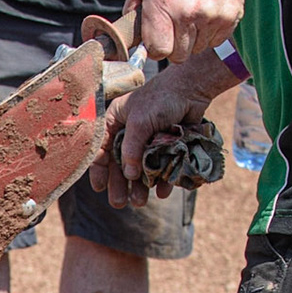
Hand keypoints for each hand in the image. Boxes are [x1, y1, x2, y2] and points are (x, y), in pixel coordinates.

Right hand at [88, 73, 212, 208]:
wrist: (192, 89)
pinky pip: (161, 168)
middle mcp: (128, 133)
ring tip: (140, 202)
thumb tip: (129, 174)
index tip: (100, 187)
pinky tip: (162, 192)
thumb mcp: (139, 122)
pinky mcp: (165, 146)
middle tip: (119, 203)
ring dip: (139, 187)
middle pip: (119, 164)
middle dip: (120, 185)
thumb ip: (131, 148)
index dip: (99, 170)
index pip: (101, 150)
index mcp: (115, 123)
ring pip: (140, 170)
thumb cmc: (161, 98)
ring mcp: (147, 141)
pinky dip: (162, 180)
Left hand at [126, 0, 244, 62]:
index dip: (155, 48)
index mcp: (161, 3)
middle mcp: (187, 12)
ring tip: (192, 15)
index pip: (158, 51)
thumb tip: (127, 35)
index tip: (157, 38)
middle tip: (174, 26)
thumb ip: (132, 6)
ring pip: (197, 49)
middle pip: (178, 55)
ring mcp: (211, 15)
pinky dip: (209, 33)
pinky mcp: (230, 16)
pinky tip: (206, 13)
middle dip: (173, 45)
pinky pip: (215, 41)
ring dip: (192, 39)